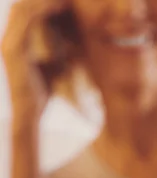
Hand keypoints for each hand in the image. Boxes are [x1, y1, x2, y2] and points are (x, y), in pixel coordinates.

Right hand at [1, 0, 68, 130]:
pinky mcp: (13, 50)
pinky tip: (57, 5)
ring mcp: (8, 42)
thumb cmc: (43, 88)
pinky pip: (26, 23)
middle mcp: (9, 37)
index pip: (25, 8)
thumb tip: (72, 32)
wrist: (29, 111)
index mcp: (16, 38)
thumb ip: (55, 45)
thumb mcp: (52, 60)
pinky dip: (41, 10)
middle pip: (21, 4)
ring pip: (22, 9)